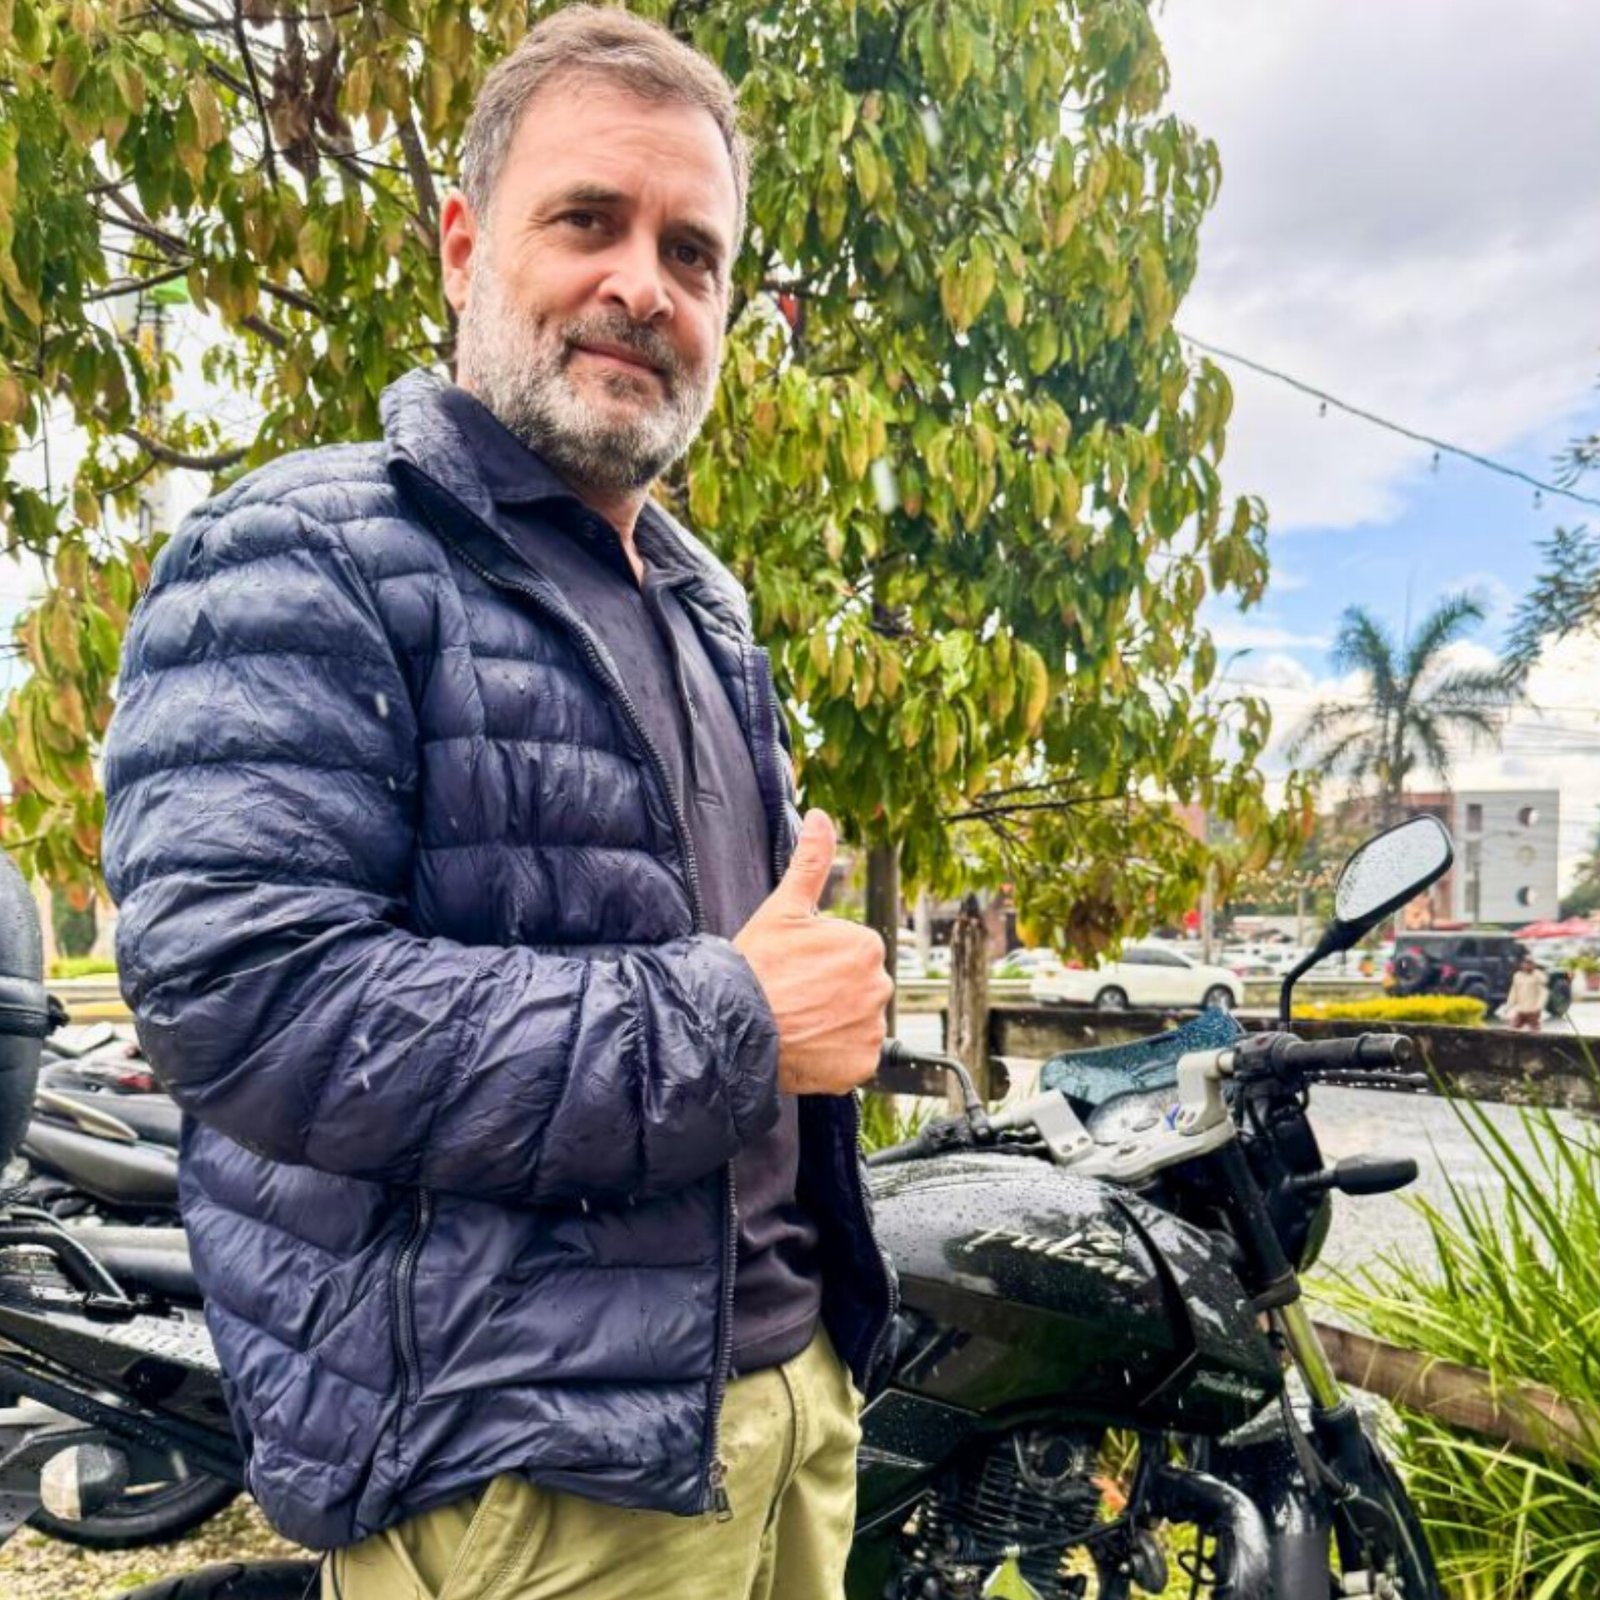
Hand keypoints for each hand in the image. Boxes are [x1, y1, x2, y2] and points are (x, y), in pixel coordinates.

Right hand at [734, 809, 893, 1094]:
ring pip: (856, 1021)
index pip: (852, 952)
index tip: (795, 969)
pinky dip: (835, 1054)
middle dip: (833, 992)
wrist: (731, 1026)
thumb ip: (811, 861)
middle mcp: (880, 986)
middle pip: (858, 987)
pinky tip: (807, 1045)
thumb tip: (820, 816)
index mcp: (867, 945)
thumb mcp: (782, 907)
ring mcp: (872, 1029)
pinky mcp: (862, 1063)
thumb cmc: (755, 965)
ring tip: (797, 1021)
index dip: (821, 960)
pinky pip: (854, 1056)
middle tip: (794, 996)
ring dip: (834, 1023)